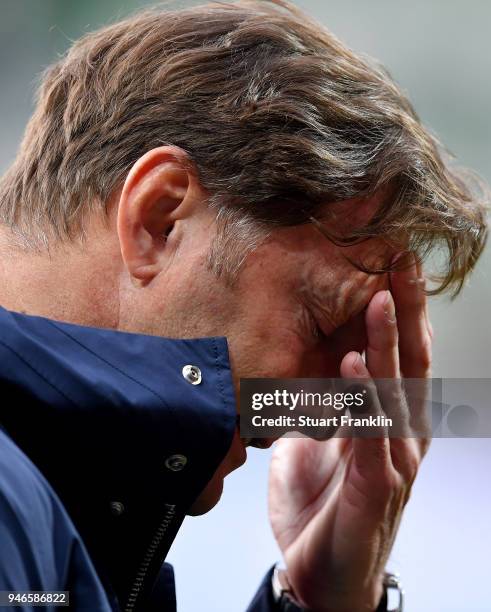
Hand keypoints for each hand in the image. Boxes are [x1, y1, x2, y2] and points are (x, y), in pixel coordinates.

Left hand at [268, 255, 431, 611]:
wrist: (320, 576)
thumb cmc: (322, 507)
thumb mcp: (316, 443)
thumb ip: (320, 406)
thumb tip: (303, 371)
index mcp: (389, 422)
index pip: (402, 358)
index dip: (401, 313)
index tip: (393, 268)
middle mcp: (401, 436)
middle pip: (410, 364)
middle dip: (406, 312)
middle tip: (401, 264)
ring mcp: (393, 463)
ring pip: (395, 394)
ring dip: (388, 344)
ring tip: (379, 299)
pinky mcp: (376, 491)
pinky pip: (372, 438)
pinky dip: (365, 399)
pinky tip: (357, 366)